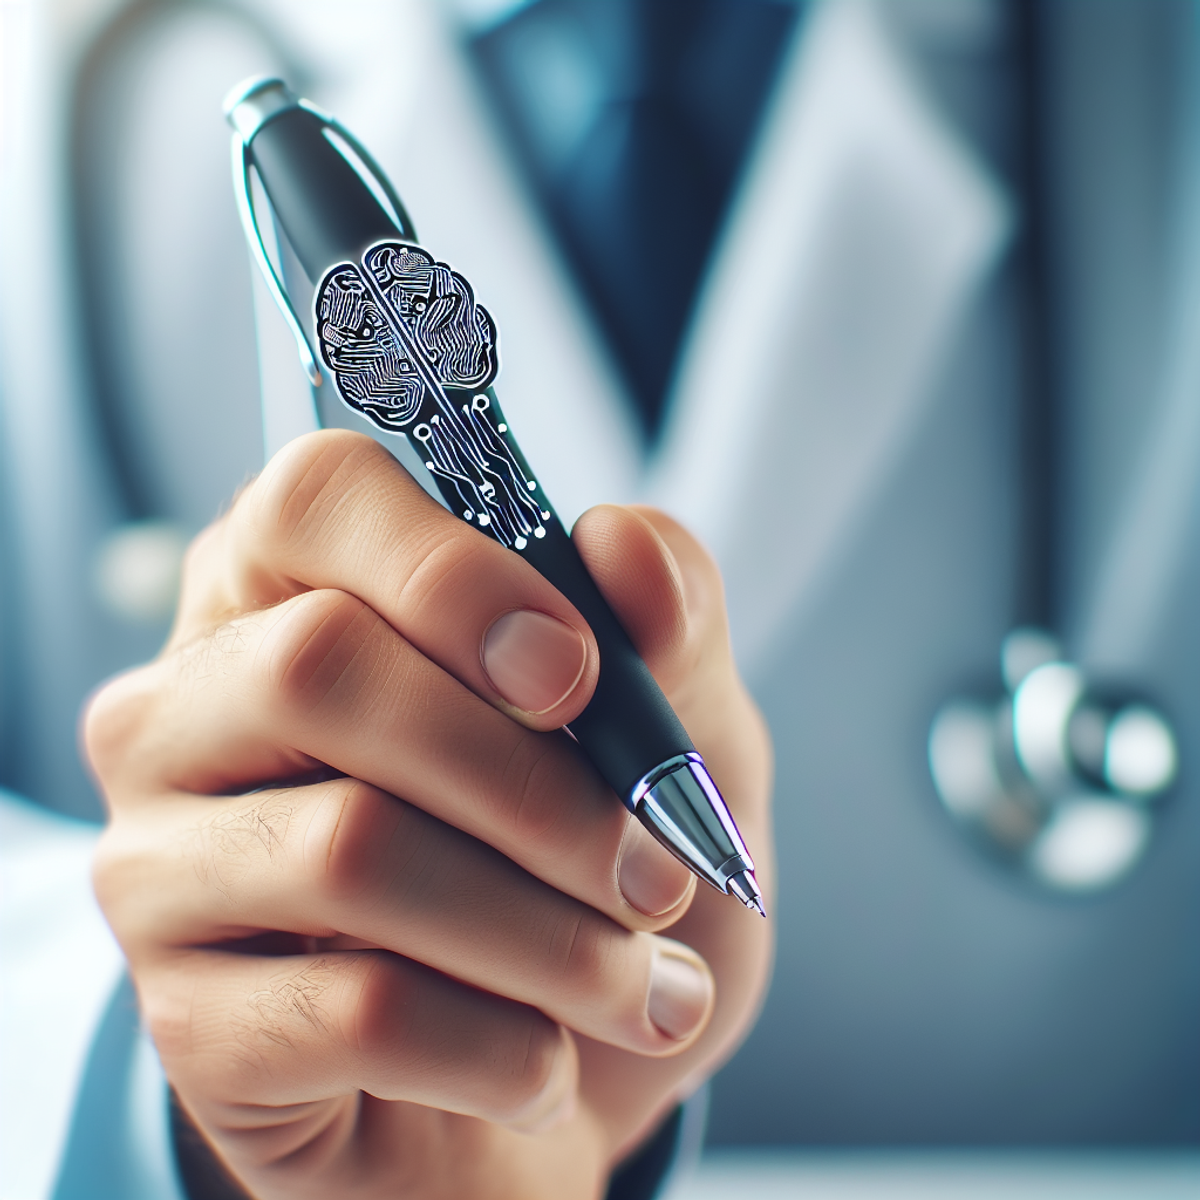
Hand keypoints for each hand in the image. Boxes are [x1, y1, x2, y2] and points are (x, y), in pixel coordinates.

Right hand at [87, 431, 772, 1199]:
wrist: (548, 1064)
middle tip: (657, 868)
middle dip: (531, 783)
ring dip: (548, 932)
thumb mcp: (672, 728)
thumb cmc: (588, 863)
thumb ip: (666, 618)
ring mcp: (165, 864)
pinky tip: (548, 1062)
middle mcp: (196, 709)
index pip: (316, 498)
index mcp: (302, 592)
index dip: (451, 571)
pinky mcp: (187, 1018)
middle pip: (321, 667)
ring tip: (642, 983)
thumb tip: (629, 554)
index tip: (576, 673)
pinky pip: (348, 1012)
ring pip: (346, 849)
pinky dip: (496, 1043)